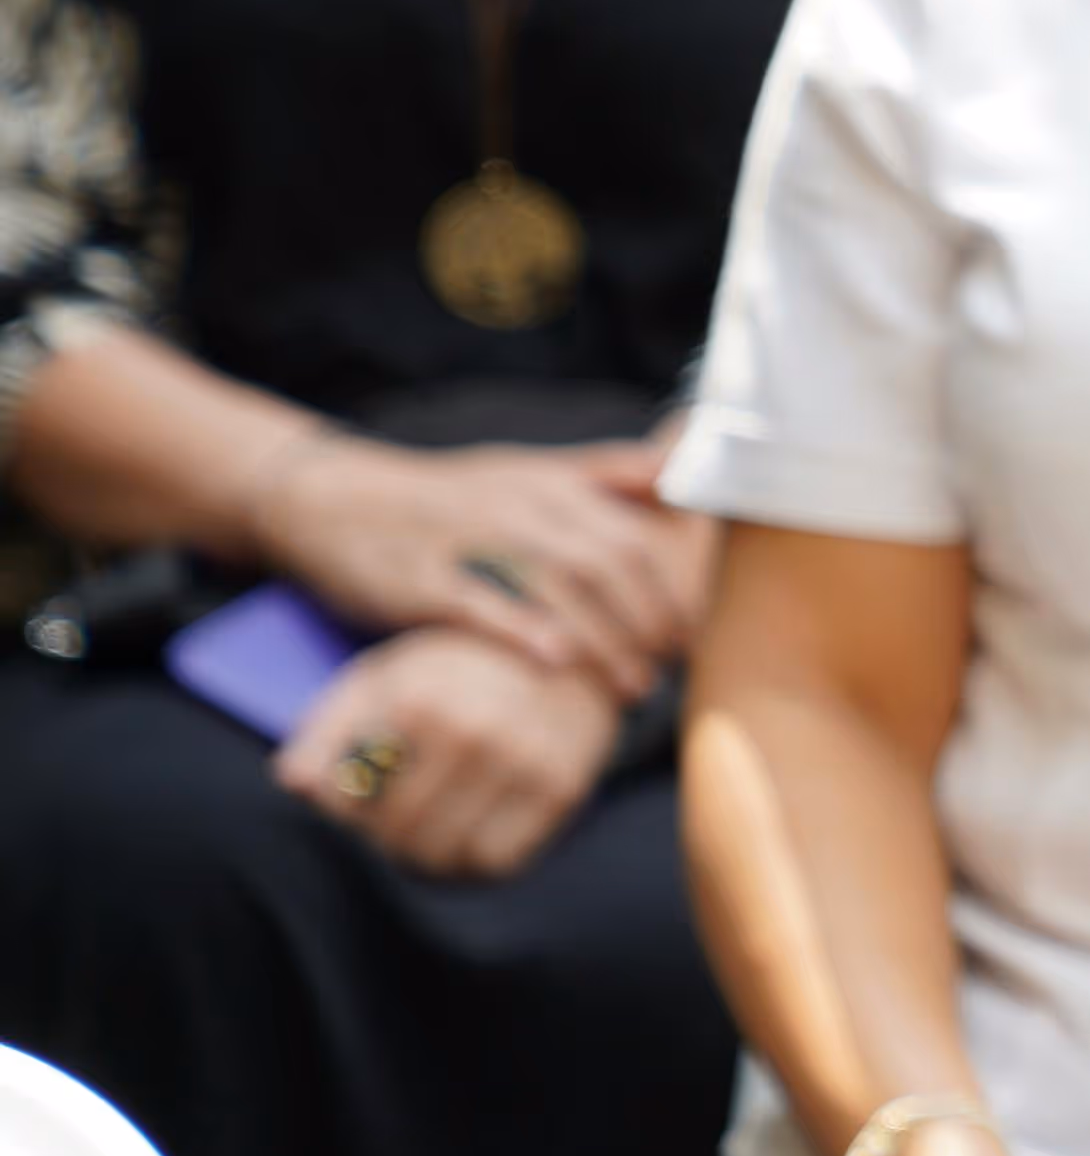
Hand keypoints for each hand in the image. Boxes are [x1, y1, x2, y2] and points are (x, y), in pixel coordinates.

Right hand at [251, 433, 707, 700]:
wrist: (332, 497)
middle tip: (668, 666)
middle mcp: (516, 506)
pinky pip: (477, 604)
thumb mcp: (524, 469)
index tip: (691, 634)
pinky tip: (557, 662)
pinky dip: (521, 629)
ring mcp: (467, 540)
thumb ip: (603, 472)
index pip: (632, 538)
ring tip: (631, 686)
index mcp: (548, 485)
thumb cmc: (446, 496)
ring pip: (556, 585)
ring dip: (604, 639)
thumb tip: (679, 472)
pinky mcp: (419, 576)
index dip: (671, 589)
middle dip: (648, 619)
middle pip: (607, 563)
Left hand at [273, 627, 621, 875]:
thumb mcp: (382, 677)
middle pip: (396, 834)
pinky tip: (466, 841)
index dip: (340, 815)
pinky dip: (473, 865)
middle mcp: (472, 730)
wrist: (567, 651)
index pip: (349, 799)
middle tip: (390, 833)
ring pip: (444, 855)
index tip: (352, 811)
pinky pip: (497, 861)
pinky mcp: (562, 787)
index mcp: (416, 700)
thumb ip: (328, 728)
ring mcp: (522, 760)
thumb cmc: (456, 668)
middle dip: (383, 843)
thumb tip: (295, 785)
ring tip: (424, 839)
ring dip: (425, 859)